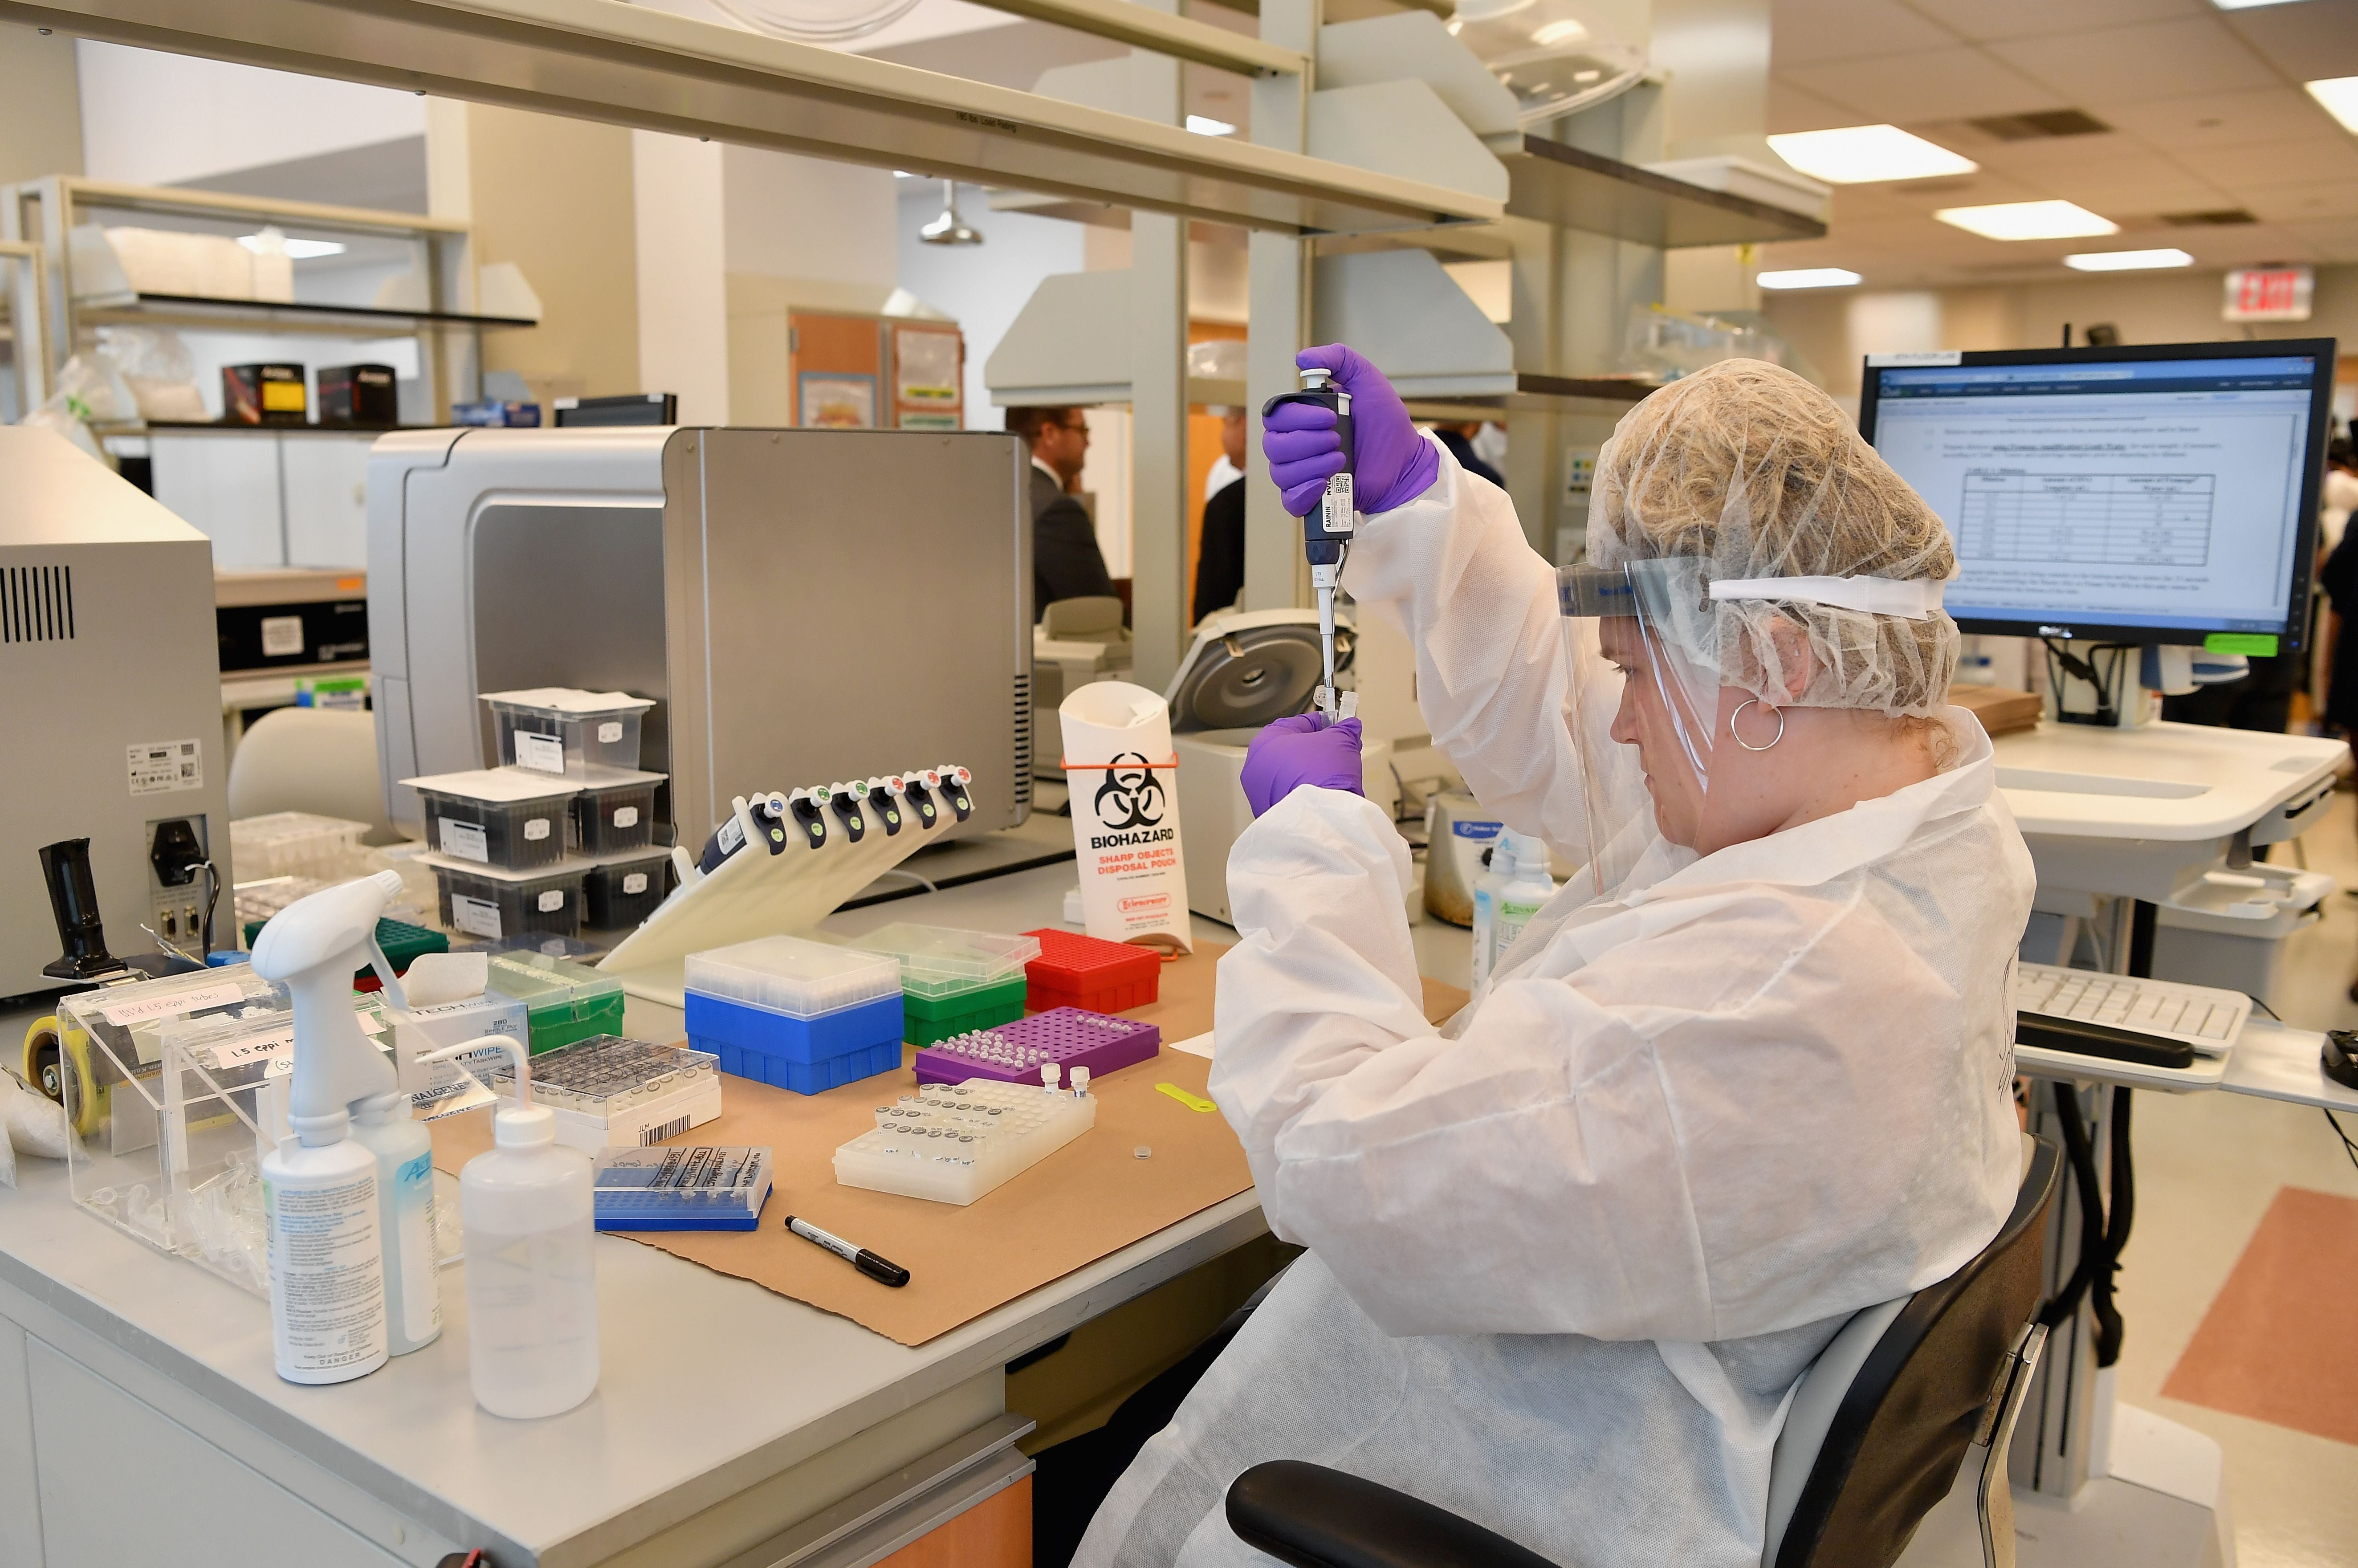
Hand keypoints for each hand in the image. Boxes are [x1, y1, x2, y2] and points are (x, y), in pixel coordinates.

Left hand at [1240, 713, 1363, 816]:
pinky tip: (1323, 793)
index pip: (1298, 723)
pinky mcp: (1269, 811)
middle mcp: (1256, 766)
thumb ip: (1344, 730)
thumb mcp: (1341, 740)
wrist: (1318, 818)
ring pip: (1291, 774)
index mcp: (1266, 741)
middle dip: (1317, 749)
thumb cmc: (1321, 776)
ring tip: (1333, 775)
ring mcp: (1259, 792)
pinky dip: (1305, 792)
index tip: (1336, 726)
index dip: (1322, 724)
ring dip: (1310, 772)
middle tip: (1338, 751)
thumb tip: (1349, 727)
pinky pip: (1290, 794)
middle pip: (1293, 750)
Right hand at [1260, 344, 1438, 517]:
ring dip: (1310, 465)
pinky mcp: (1311, 498)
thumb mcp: (1366, 379)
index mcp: (1302, 417)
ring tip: (1340, 459)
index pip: (1276, 416)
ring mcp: (1302, 472)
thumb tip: (1302, 359)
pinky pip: (1289, 500)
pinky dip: (1303, 492)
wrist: (1404, 460)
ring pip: (1281, 472)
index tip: (1330, 417)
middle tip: (1337, 439)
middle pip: (1273, 445)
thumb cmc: (1384, 422)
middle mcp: (1295, 444)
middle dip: (1306, 442)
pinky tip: (1324, 483)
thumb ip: (1338, 359)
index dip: (1298, 418)